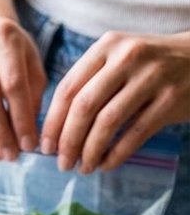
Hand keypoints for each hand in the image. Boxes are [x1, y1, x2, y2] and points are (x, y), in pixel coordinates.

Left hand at [40, 31, 189, 172]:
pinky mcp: (170, 99)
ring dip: (90, 151)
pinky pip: (135, 134)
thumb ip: (90, 83)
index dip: (52, 122)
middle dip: (68, 141)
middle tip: (62, 163)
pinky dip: (116, 154)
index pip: (68, 88)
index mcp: (107, 46)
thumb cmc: (148, 65)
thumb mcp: (118, 58)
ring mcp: (151, 77)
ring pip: (108, 122)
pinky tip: (106, 165)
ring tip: (84, 168)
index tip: (44, 147)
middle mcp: (127, 57)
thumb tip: (55, 128)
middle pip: (84, 106)